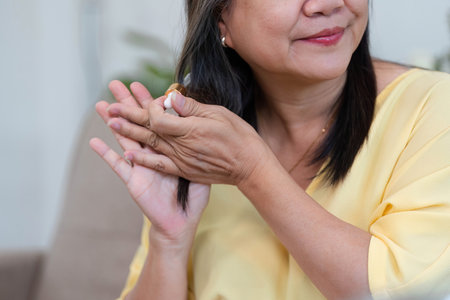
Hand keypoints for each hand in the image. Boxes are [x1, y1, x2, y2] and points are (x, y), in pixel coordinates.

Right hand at [89, 81, 209, 247]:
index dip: (147, 103)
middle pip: (137, 123)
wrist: (183, 221)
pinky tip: (94, 141)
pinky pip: (118, 166)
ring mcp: (141, 166)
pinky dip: (106, 154)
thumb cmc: (193, 196)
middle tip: (115, 85)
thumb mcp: (198, 166)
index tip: (140, 86)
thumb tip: (192, 121)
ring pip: (125, 139)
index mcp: (168, 148)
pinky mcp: (134, 180)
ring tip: (102, 105)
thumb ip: (193, 145)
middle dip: (127, 104)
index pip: (156, 120)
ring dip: (113, 122)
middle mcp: (152, 153)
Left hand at [105, 90, 270, 186]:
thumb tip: (172, 98)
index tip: (155, 99)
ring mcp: (182, 160)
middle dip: (129, 115)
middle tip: (110, 107)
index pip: (159, 117)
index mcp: (190, 130)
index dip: (152, 106)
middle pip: (149, 129)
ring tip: (111, 123)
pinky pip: (159, 165)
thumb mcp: (220, 116)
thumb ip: (193, 108)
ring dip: (130, 133)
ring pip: (150, 145)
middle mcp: (182, 146)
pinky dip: (143, 159)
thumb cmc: (239, 137)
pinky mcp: (185, 170)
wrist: (249, 167)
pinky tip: (128, 154)